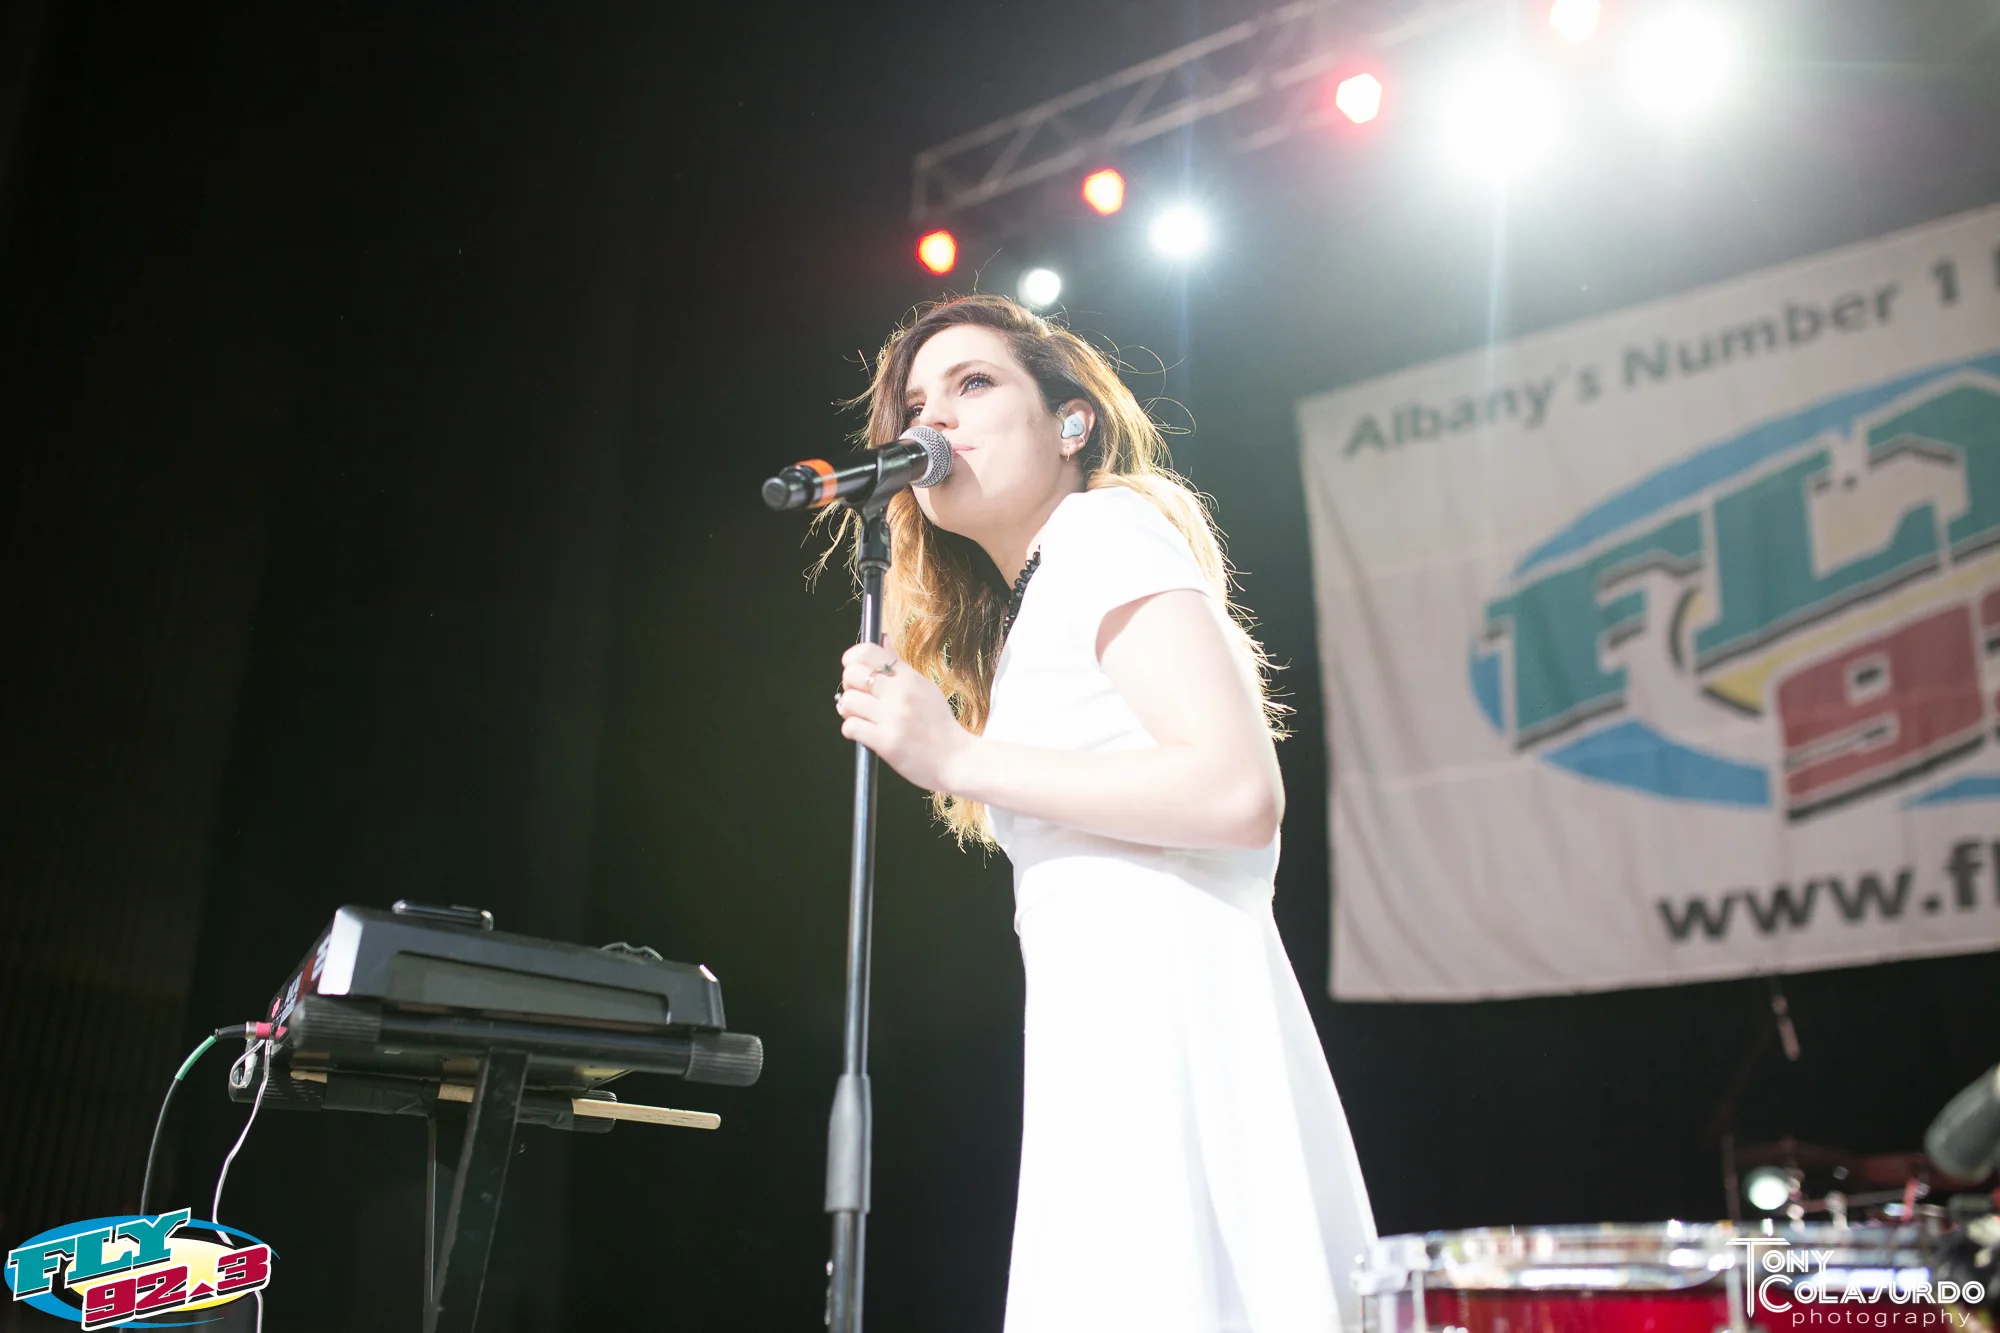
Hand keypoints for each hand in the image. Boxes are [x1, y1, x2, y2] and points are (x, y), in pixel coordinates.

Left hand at [835, 641, 972, 791]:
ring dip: (848, 710)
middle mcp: (900, 693)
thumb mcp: (924, 688)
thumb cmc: (939, 725)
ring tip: (861, 716)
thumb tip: (882, 639)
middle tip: (859, 697)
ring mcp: (893, 718)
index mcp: (909, 678)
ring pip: (848, 701)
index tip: (853, 669)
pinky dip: (851, 730)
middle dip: (849, 686)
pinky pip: (850, 727)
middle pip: (852, 674)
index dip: (852, 659)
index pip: (867, 652)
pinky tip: (864, 732)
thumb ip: (899, 666)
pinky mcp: (886, 742)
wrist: (956, 759)